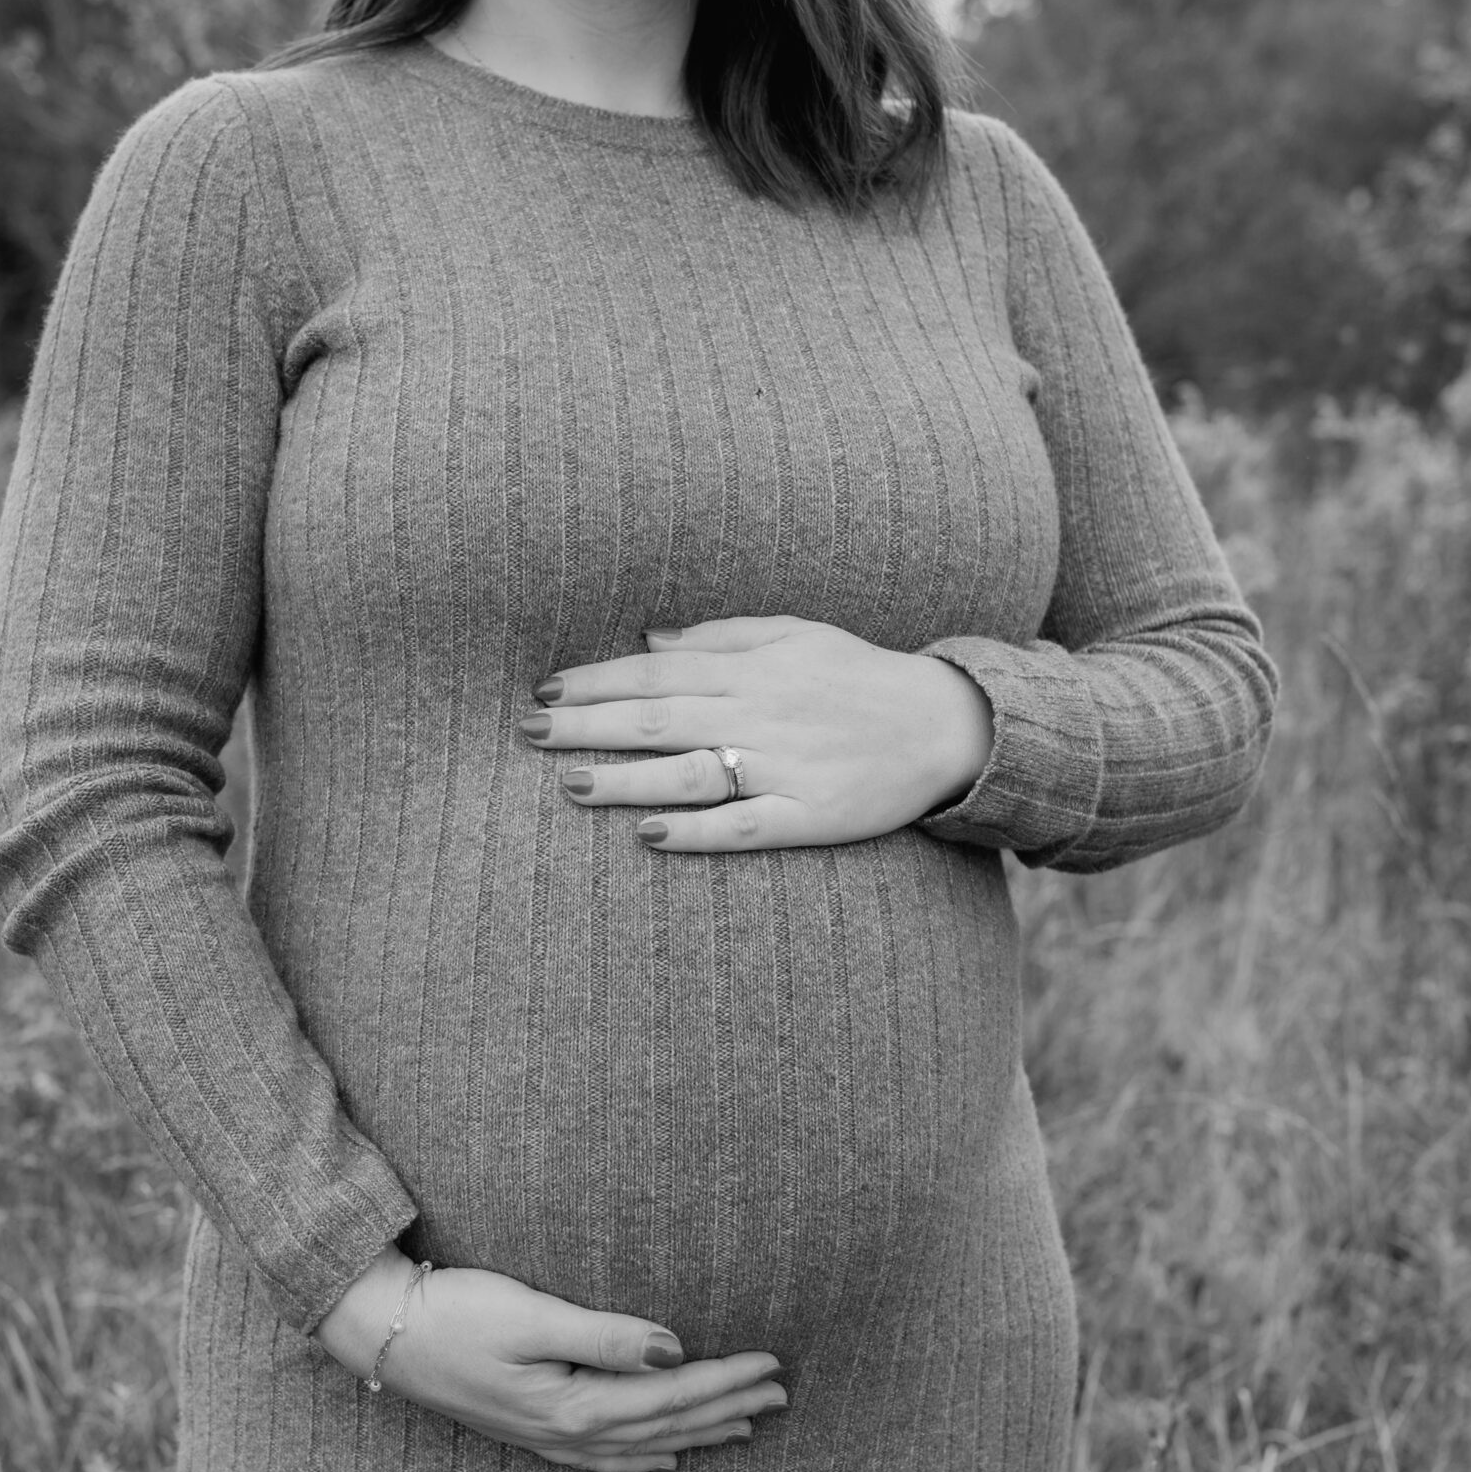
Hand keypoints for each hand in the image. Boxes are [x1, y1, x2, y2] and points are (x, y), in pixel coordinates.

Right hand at [317, 1248, 788, 1471]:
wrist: (383, 1333)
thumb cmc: (454, 1313)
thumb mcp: (530, 1315)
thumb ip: (604, 1335)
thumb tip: (673, 1350)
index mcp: (574, 1404)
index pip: (671, 1395)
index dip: (725, 1380)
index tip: (773, 1363)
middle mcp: (566, 1431)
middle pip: (666, 1425)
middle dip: (727, 1408)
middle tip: (781, 1394)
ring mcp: (546, 1437)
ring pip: (642, 1444)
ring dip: (696, 1433)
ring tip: (744, 1425)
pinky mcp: (529, 1428)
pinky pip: (603, 1457)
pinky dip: (643, 1456)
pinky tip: (665, 1456)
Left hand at [518, 616, 994, 851]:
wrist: (944, 724)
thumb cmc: (858, 676)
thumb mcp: (794, 634)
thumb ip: (721, 638)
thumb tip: (649, 644)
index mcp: (753, 668)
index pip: (656, 674)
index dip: (596, 682)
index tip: (544, 689)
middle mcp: (762, 714)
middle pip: (659, 720)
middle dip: (588, 726)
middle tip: (527, 733)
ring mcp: (785, 768)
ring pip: (691, 773)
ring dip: (627, 781)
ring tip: (571, 785)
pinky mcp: (811, 816)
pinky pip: (745, 827)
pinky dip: (697, 832)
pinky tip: (648, 837)